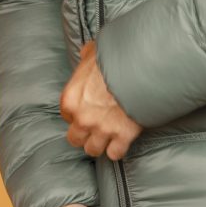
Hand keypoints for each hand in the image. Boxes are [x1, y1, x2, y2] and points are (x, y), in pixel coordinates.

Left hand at [59, 39, 143, 159]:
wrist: (139, 67)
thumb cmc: (115, 57)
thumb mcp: (94, 52)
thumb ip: (86, 57)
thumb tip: (86, 53)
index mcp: (71, 98)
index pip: (66, 115)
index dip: (76, 113)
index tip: (85, 110)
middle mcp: (83, 118)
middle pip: (75, 139)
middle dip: (84, 134)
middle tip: (94, 127)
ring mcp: (102, 129)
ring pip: (93, 150)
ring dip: (100, 144)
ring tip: (107, 137)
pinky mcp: (123, 136)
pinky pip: (115, 154)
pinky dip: (118, 149)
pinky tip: (121, 141)